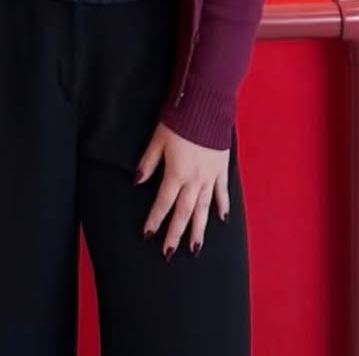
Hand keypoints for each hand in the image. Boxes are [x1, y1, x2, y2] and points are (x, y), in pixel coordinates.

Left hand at [137, 122, 229, 257]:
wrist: (207, 105)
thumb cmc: (179, 119)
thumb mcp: (157, 139)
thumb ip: (148, 162)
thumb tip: (136, 181)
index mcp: (176, 173)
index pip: (163, 203)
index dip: (154, 219)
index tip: (147, 234)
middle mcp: (194, 180)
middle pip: (183, 212)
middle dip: (175, 233)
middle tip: (169, 253)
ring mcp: (210, 176)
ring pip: (203, 209)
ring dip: (198, 229)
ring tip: (195, 247)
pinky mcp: (222, 168)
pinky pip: (222, 192)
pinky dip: (222, 206)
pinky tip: (222, 219)